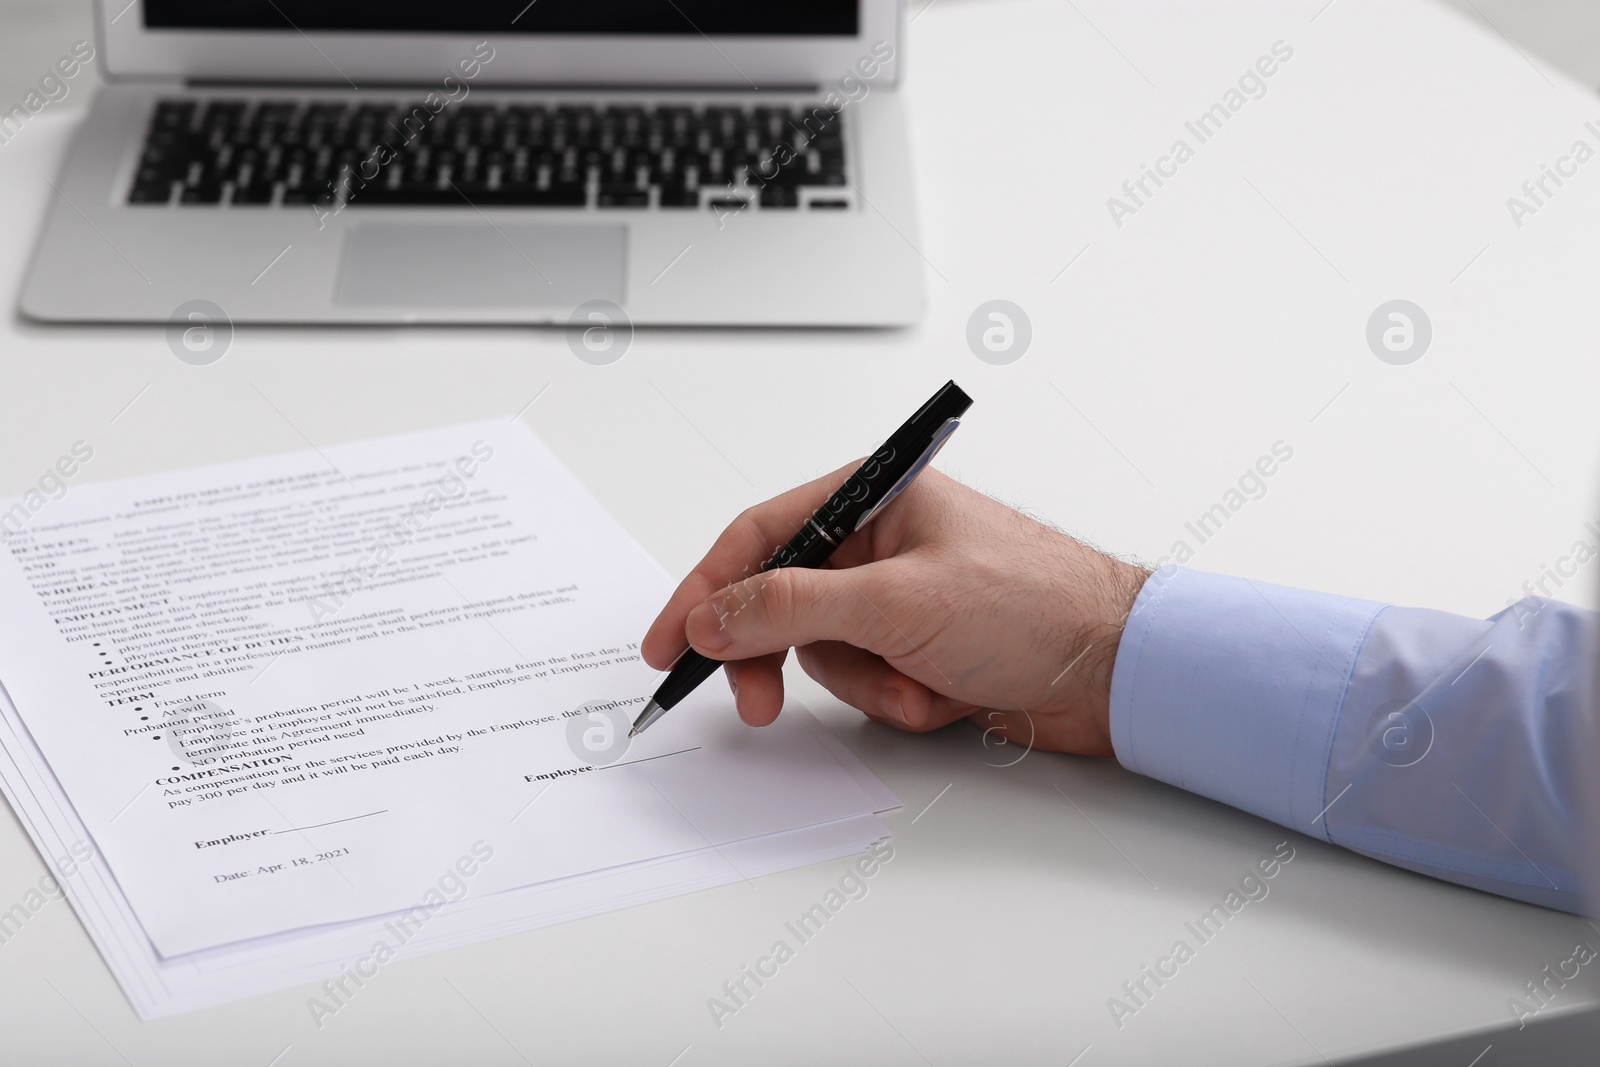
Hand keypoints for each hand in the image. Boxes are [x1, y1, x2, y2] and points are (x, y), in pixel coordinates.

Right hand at [640, 464, 1149, 755]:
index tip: (669, 642)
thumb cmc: (1034, 604)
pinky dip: (900, 700)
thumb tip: (713, 612)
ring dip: (868, 684)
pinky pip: (868, 683)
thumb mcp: (896, 602)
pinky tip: (948, 693)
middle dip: (782, 659)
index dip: (704, 590)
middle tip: (759, 704)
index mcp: (870, 498)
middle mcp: (877, 543)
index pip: (758, 537)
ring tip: (922, 681)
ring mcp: (897, 600)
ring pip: (823, 655)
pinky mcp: (917, 648)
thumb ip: (791, 606)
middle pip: (778, 604)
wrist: (1115, 671)